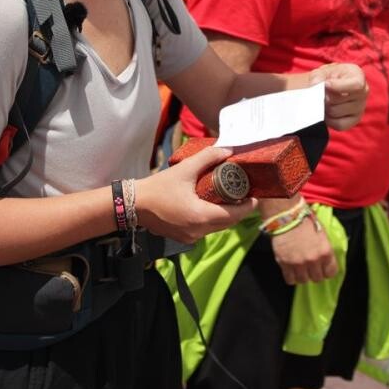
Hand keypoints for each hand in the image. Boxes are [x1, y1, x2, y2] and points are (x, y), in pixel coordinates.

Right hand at [135, 145, 253, 242]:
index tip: (255, 196)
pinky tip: (211, 206)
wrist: (133, 204)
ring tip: (229, 198)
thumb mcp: (185, 170)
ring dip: (225, 215)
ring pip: (216, 227)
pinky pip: (204, 229)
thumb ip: (207, 158)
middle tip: (243, 194)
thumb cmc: (158, 187)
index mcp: (202, 217)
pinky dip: (211, 219)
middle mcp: (199, 231)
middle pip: (227, 223)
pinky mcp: (183, 238)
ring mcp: (190, 237)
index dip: (248, 207)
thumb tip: (227, 150)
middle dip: (238, 210)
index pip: (234, 215)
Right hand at [269, 207, 337, 284]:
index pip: (331, 273)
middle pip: (317, 279)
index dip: (327, 271)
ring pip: (303, 281)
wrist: (286, 216)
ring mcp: (299, 264)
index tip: (323, 269)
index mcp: (325, 251)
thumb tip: (326, 259)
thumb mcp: (322, 233)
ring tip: (300, 268)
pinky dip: (291, 277)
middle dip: (314, 273)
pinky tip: (291, 270)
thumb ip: (324, 249)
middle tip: (310, 267)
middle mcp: (313, 260)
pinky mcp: (285, 264)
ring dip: (302, 275)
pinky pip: (290, 280)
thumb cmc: (305, 221)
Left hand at [311, 62, 366, 129]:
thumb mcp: (322, 72)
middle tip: (320, 93)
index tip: (325, 85)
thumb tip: (315, 84)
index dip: (337, 86)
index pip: (355, 85)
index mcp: (358, 76)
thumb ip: (317, 77)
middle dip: (325, 97)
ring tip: (323, 101)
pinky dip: (329, 120)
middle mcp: (364, 92)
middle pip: (338, 99)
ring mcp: (360, 108)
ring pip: (335, 112)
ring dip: (324, 108)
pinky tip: (327, 111)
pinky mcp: (354, 121)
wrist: (328, 87)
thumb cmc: (327, 78)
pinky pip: (338, 124)